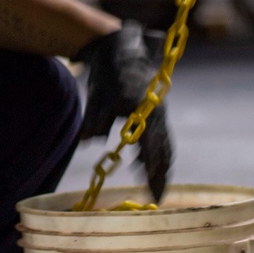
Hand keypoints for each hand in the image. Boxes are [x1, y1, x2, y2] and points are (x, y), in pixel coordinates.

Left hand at [79, 21, 171, 199]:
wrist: (121, 52)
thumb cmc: (108, 75)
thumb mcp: (97, 95)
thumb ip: (94, 118)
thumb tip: (89, 141)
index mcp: (144, 112)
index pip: (150, 147)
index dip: (151, 171)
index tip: (152, 190)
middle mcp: (156, 115)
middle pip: (163, 151)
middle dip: (160, 176)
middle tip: (157, 199)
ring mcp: (158, 115)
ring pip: (164, 146)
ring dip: (160, 168)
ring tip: (154, 190)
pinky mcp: (155, 115)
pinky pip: (160, 140)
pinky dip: (155, 155)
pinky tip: (141, 168)